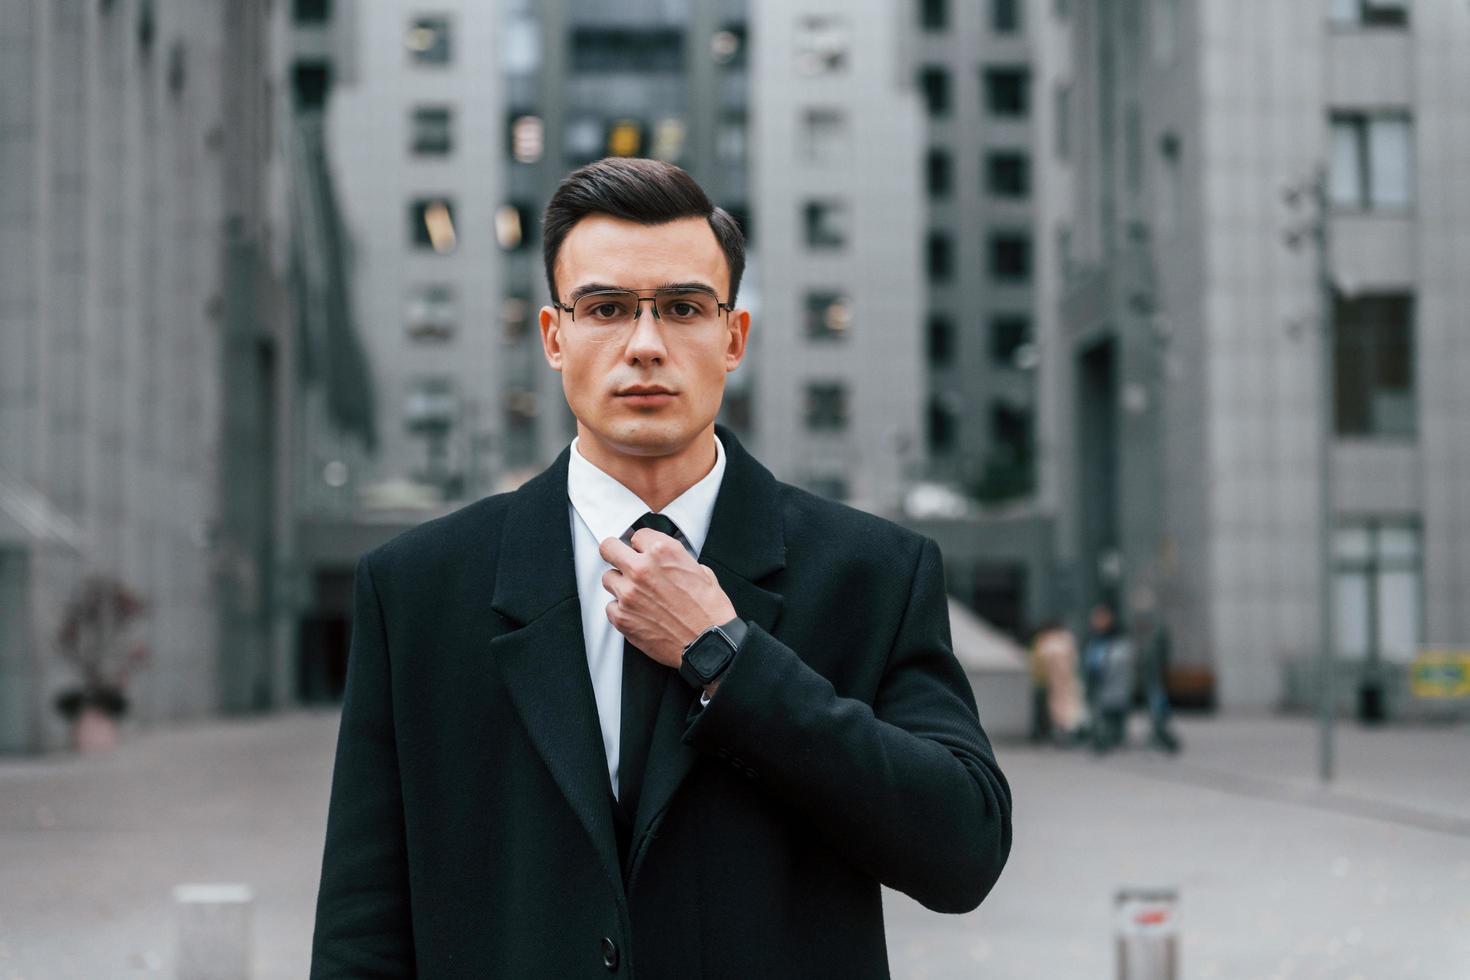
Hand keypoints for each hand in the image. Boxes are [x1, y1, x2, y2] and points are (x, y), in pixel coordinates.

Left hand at [600, 529, 735, 668]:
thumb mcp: (701, 572)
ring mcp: (628, 594)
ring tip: (637, 594)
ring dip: (620, 584)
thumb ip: (677, 561)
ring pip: (608, 578)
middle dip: (616, 553)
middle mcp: (642, 569)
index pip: (637, 535)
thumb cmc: (709, 612)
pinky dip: (621, 609)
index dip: (642, 545)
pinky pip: (611, 606)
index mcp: (663, 552)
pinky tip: (638, 613)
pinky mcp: (622, 617)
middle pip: (609, 548)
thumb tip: (666, 561)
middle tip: (622, 561)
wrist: (708, 644)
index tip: (643, 552)